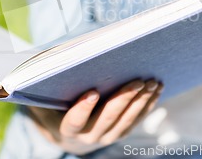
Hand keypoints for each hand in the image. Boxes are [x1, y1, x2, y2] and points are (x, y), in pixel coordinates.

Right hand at [28, 80, 162, 154]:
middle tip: (137, 80)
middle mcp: (89, 136)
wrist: (70, 136)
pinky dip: (147, 104)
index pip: (75, 120)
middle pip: (108, 118)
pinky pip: (137, 120)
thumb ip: (45, 88)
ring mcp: (107, 137)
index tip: (92, 91)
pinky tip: (156, 89)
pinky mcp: (121, 133)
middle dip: (123, 98)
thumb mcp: (46, 102)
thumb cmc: (56, 109)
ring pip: (127, 120)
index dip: (83, 108)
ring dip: (141, 100)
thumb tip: (46, 64)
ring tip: (152, 81)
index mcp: (67, 129)